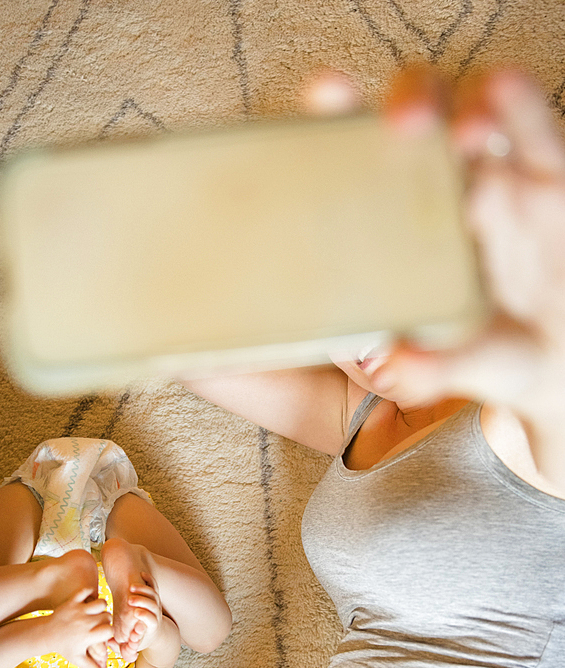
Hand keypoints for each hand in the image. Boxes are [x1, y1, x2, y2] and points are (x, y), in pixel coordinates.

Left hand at [47, 587, 113, 667]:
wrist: (45, 634)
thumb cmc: (63, 647)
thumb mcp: (77, 659)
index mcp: (88, 636)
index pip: (109, 631)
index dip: (110, 632)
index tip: (105, 633)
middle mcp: (85, 622)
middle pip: (107, 616)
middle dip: (107, 619)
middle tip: (102, 623)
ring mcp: (78, 611)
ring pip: (101, 602)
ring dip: (101, 606)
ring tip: (97, 611)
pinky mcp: (72, 601)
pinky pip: (86, 591)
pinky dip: (90, 593)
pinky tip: (89, 600)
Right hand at [117, 573, 162, 660]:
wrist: (153, 630)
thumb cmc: (139, 638)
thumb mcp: (133, 646)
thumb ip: (127, 650)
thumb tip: (121, 651)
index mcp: (152, 625)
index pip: (152, 620)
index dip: (145, 616)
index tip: (135, 613)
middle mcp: (155, 613)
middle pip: (154, 605)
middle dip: (143, 601)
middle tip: (130, 600)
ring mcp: (155, 602)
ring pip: (153, 594)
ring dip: (143, 590)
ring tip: (131, 588)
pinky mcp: (153, 594)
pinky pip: (153, 584)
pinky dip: (148, 579)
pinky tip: (141, 575)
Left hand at [307, 68, 564, 419]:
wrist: (559, 361)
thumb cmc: (489, 354)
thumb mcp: (459, 368)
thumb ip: (428, 368)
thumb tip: (393, 365)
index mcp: (395, 230)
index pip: (357, 165)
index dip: (337, 124)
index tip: (324, 99)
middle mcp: (440, 190)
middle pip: (416, 120)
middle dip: (407, 104)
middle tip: (403, 125)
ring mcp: (494, 176)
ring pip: (473, 114)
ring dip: (469, 109)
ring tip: (469, 133)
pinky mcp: (547, 173)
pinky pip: (534, 132)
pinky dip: (521, 112)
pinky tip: (506, 99)